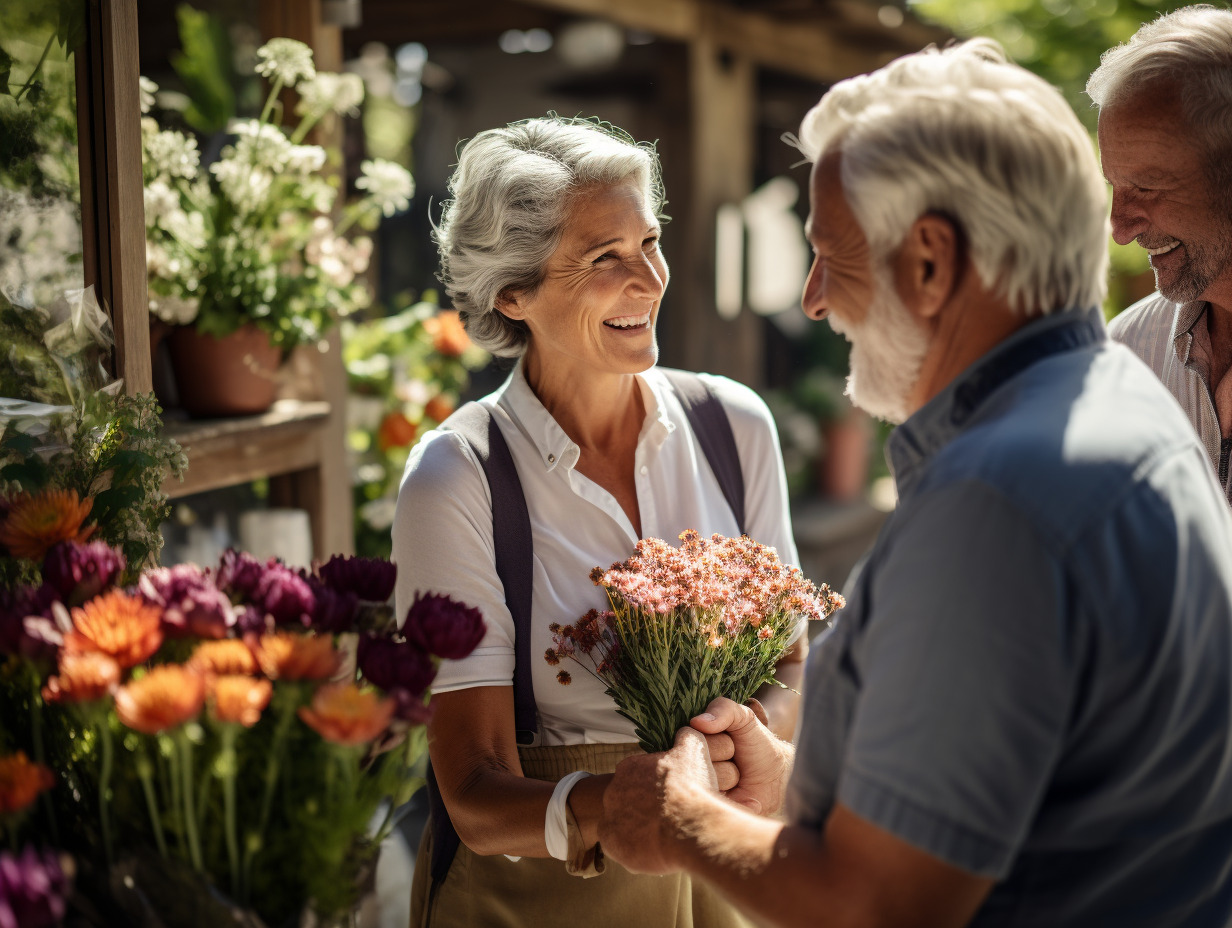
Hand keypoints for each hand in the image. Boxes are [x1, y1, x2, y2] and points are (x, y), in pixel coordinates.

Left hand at [599, 727, 716, 874]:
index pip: (636, 777)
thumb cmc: (692, 788)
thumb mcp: (694, 751)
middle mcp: (612, 792)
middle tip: (667, 818)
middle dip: (644, 809)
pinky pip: (622, 848)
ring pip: (623, 825)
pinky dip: (635, 850)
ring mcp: (610, 820)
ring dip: (638, 830)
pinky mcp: (613, 846)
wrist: (690, 826)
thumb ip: (687, 737)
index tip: (668, 796)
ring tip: (664, 836)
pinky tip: (656, 849)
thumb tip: (688, 729)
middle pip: (627, 801)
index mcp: (629, 768)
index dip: (653, 788)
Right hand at [691, 697, 793, 815]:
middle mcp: (689, 768)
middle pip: (699, 762)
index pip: (690, 742)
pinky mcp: (714, 812)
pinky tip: (748, 798)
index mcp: (688, 744)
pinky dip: (739, 802)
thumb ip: (724, 709)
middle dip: (724, 757)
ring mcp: (700, 792)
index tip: (730, 742)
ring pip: (709, 783)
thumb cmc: (756, 742)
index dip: (716, 742)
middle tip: (736, 758)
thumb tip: (697, 721)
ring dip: (731, 777)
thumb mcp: (744, 717)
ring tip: (738, 776)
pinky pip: (718, 806)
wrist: (777, 773)